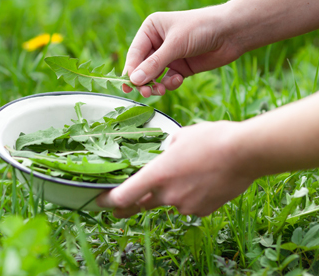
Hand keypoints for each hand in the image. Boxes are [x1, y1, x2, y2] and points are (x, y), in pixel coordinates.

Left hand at [96, 121, 254, 216]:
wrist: (246, 152)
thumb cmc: (211, 138)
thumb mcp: (179, 136)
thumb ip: (164, 150)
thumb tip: (162, 154)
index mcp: (157, 174)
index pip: (124, 196)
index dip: (109, 201)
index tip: (101, 201)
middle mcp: (169, 195)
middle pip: (143, 204)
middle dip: (133, 203)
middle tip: (123, 204)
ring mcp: (186, 205)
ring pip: (169, 203)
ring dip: (169, 193)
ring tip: (187, 172)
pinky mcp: (203, 210)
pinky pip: (188, 205)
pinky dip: (189, 196)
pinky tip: (201, 179)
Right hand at [124, 6, 241, 96]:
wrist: (232, 32)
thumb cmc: (202, 28)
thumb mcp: (175, 45)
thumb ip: (154, 64)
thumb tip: (134, 80)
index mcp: (151, 29)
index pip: (135, 53)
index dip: (131, 70)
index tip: (129, 85)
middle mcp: (157, 42)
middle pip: (142, 67)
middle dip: (143, 80)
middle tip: (144, 92)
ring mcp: (169, 56)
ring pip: (153, 76)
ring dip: (155, 85)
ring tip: (161, 90)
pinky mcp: (181, 67)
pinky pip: (168, 80)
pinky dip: (170, 83)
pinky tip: (178, 80)